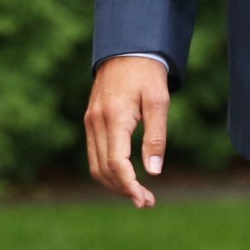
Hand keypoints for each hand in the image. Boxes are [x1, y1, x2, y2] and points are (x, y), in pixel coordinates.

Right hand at [84, 55, 170, 208]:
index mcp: (114, 117)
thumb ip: (156, 137)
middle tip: (147, 202)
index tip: (145, 200)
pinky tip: (126, 177)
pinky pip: (95, 154)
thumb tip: (154, 172)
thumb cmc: (147, 73)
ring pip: (96, 165)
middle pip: (104, 169)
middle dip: (124, 190)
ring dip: (115, 184)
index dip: (129, 186)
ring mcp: (90, 121)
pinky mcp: (91, 120)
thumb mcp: (159, 102)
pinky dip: (108, 170)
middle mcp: (96, 122)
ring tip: (139, 195)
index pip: (116, 163)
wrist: (127, 48)